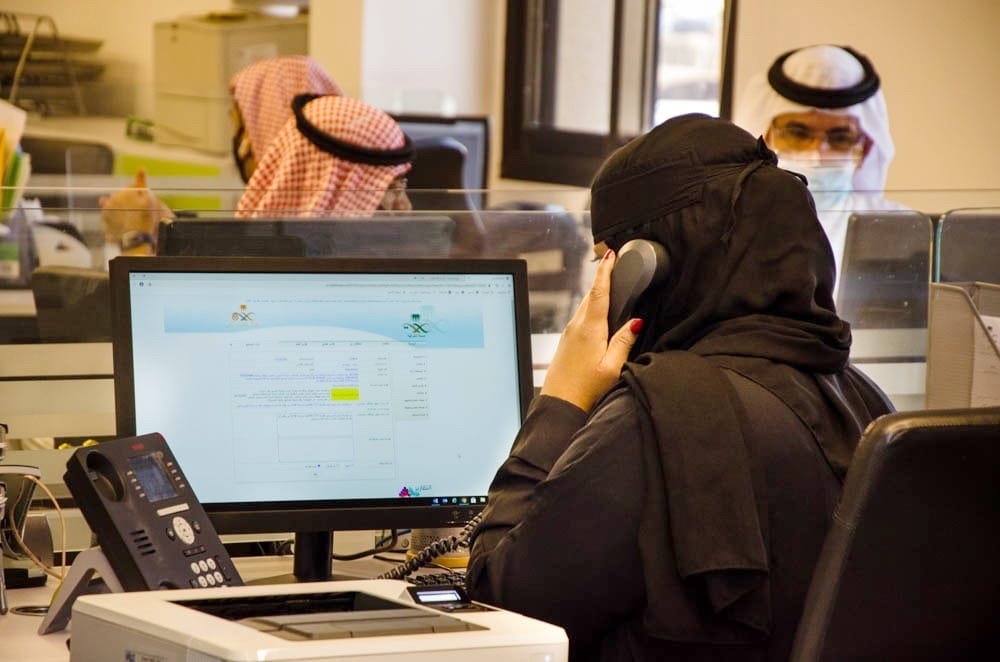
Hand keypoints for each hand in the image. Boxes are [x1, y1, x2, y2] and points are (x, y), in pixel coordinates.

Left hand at [540, 249, 643, 412]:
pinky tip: (599, 315)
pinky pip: (580, 319)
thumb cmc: (586, 390)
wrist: (559, 405)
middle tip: (615, 263)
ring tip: (610, 284)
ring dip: (596, 294)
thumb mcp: (612, 366)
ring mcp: (568, 334)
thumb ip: (624, 341)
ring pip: (585, 307)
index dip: (606, 271)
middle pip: (591, 295)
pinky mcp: (566, 342)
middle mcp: (576, 326)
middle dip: (602, 278)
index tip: (611, 254)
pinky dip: (591, 309)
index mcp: (590, 328)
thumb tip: (636, 320)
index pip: (599, 291)